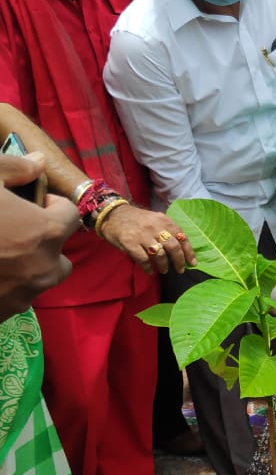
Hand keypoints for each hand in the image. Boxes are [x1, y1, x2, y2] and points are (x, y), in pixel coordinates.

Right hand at [0, 165, 78, 320]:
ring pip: (40, 280)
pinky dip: (7, 286)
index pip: (71, 216)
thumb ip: (15, 168)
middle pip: (61, 257)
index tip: (33, 203)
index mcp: (46, 232)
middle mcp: (44, 268)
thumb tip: (38, 162)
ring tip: (0, 253)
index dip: (53, 205)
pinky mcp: (4, 313)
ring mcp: (24, 295)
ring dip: (28, 267)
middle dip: (45, 245)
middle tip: (16, 232)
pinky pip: (16, 298)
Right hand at [99, 205, 195, 275]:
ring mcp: (142, 235)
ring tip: (164, 270)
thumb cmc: (137, 220)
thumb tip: (181, 249)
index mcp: (163, 220)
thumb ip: (167, 230)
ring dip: (164, 265)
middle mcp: (155, 226)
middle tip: (179, 270)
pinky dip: (148, 267)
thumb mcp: (155, 220)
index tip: (192, 263)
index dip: (189, 252)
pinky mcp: (130, 243)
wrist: (113, 215)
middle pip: (173, 247)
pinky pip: (143, 259)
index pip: (182, 236)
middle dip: (179, 261)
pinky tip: (150, 270)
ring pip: (160, 254)